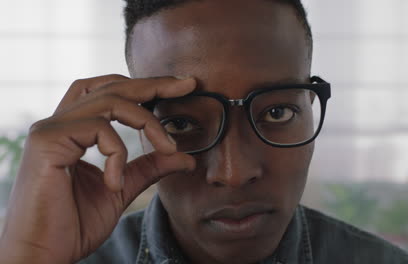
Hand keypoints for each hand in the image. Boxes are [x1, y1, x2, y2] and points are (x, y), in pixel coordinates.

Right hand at [0, 75, 196, 263]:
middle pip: (112, 86)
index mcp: (74, 130)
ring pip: (111, 101)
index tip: (180, 86)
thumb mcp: (123, 188)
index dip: (144, 86)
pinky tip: (115, 183)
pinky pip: (99, 129)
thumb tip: (185, 157)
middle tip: (187, 85)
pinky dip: (118, 153)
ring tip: (167, 148)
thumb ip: (149, 167)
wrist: (42, 255)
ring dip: (148, 122)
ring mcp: (51, 129)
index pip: (110, 92)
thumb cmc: (74, 225)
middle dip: (154, 83)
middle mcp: (60, 122)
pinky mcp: (46, 141)